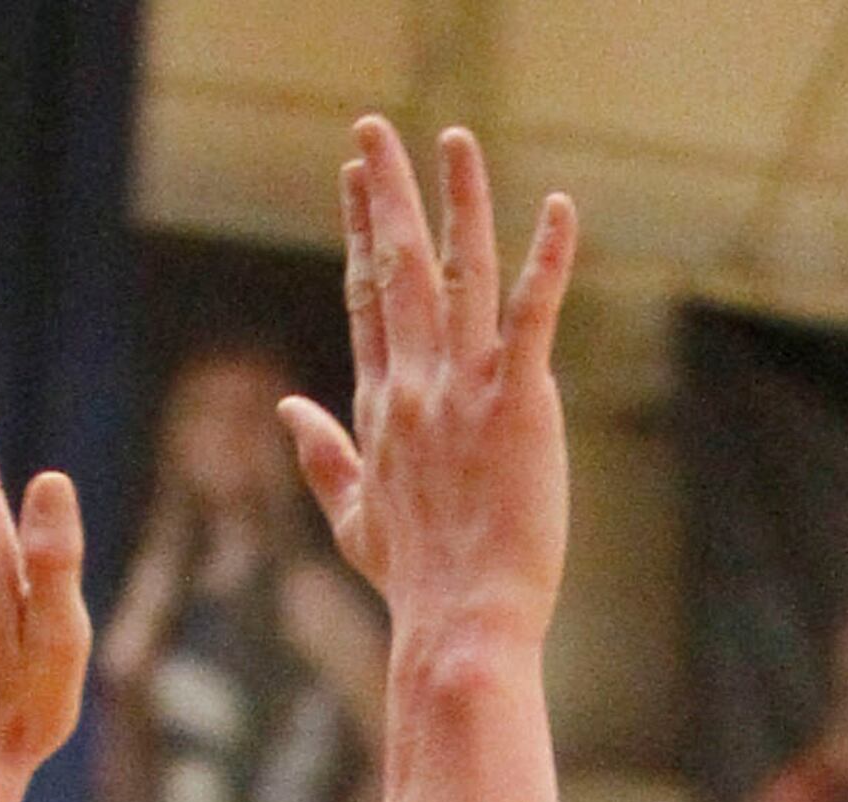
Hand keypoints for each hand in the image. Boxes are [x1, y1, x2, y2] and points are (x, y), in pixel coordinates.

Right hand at [280, 124, 573, 643]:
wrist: (460, 625)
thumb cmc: (416, 585)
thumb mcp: (355, 520)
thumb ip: (323, 458)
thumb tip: (286, 410)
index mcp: (381, 407)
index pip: (366, 300)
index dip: (361, 232)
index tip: (356, 179)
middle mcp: (415, 386)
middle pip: (397, 269)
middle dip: (386, 193)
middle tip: (375, 130)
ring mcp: (464, 390)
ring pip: (458, 273)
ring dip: (457, 201)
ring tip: (455, 140)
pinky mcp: (519, 404)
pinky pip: (534, 314)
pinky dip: (549, 259)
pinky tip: (561, 209)